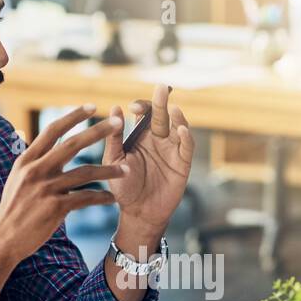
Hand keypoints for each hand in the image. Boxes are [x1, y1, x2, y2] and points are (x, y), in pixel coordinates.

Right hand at [0, 106, 127, 263]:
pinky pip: (85, 198)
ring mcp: (46, 188)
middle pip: (72, 144)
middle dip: (97, 132)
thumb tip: (27, 138)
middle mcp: (36, 170)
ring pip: (85, 173)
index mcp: (26, 160)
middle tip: (118, 123)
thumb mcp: (15, 179)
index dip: (73, 117)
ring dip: (109, 171)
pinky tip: (112, 199)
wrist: (3, 239)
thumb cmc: (13, 209)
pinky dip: (101, 198)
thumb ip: (29, 161)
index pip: (52, 131)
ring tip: (126, 171)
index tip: (91, 107)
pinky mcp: (55, 207)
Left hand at [105, 84, 193, 242]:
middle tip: (161, 88)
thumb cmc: (123, 187)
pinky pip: (187, 147)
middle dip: (162, 101)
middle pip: (163, 114)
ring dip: (177, 117)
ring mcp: (172, 150)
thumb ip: (114, 137)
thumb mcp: (114, 160)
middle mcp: (158, 139)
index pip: (144, 113)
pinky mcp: (183, 163)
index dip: (142, 106)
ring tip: (172, 109)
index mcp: (140, 136)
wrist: (138, 213)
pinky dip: (186, 137)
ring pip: (178, 126)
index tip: (133, 108)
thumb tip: (114, 107)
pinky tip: (180, 130)